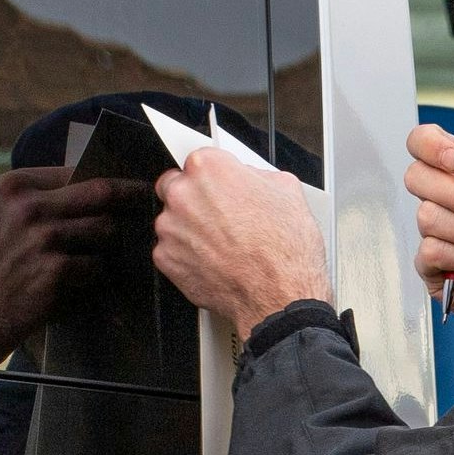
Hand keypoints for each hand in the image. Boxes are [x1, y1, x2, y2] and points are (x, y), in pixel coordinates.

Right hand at [0, 167, 145, 366]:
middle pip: (100, 193)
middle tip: (148, 200)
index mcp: (14, 186)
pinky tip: (83, 282)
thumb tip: (87, 186)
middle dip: (130, 196)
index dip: (106, 177)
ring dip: (110, 244)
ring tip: (107, 253)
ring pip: (104, 230)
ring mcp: (43, 238)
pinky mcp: (55, 271)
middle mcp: (28, 206)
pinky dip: (95, 275)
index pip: (77, 171)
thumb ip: (36, 197)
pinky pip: (96, 266)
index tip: (127, 182)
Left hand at [152, 149, 332, 332]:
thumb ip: (257, 176)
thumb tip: (250, 179)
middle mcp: (183, 194)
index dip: (214, 175)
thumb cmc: (285, 249)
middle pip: (176, 186)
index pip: (199, 159)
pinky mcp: (166, 259)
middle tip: (220, 216)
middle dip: (195, 198)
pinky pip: (171, 250)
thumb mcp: (288, 191)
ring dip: (191, 228)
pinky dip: (188, 255)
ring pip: (172, 220)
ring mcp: (170, 228)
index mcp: (210, 169)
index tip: (220, 185)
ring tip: (223, 244)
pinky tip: (214, 261)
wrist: (280, 295)